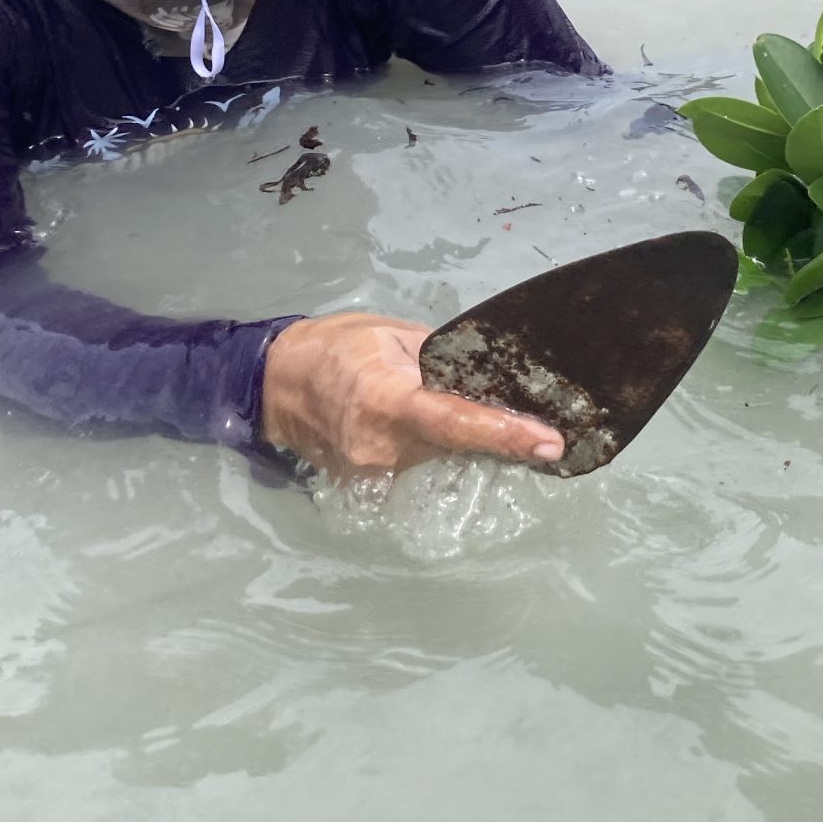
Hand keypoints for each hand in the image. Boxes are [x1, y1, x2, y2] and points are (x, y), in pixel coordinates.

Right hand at [260, 311, 564, 475]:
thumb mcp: (393, 335)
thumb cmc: (334, 346)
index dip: (506, 435)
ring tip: (454, 409)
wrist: (273, 384)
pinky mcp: (368, 486)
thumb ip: (442, 360)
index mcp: (386, 399)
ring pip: (441, 456)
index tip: (549, 444)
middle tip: (534, 423)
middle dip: (496, 434)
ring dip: (460, 438)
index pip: (455, 422)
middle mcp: (381, 447)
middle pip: (458, 445)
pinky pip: (418, 464)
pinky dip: (432, 448)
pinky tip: (429, 429)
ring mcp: (373, 473)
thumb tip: (486, 377)